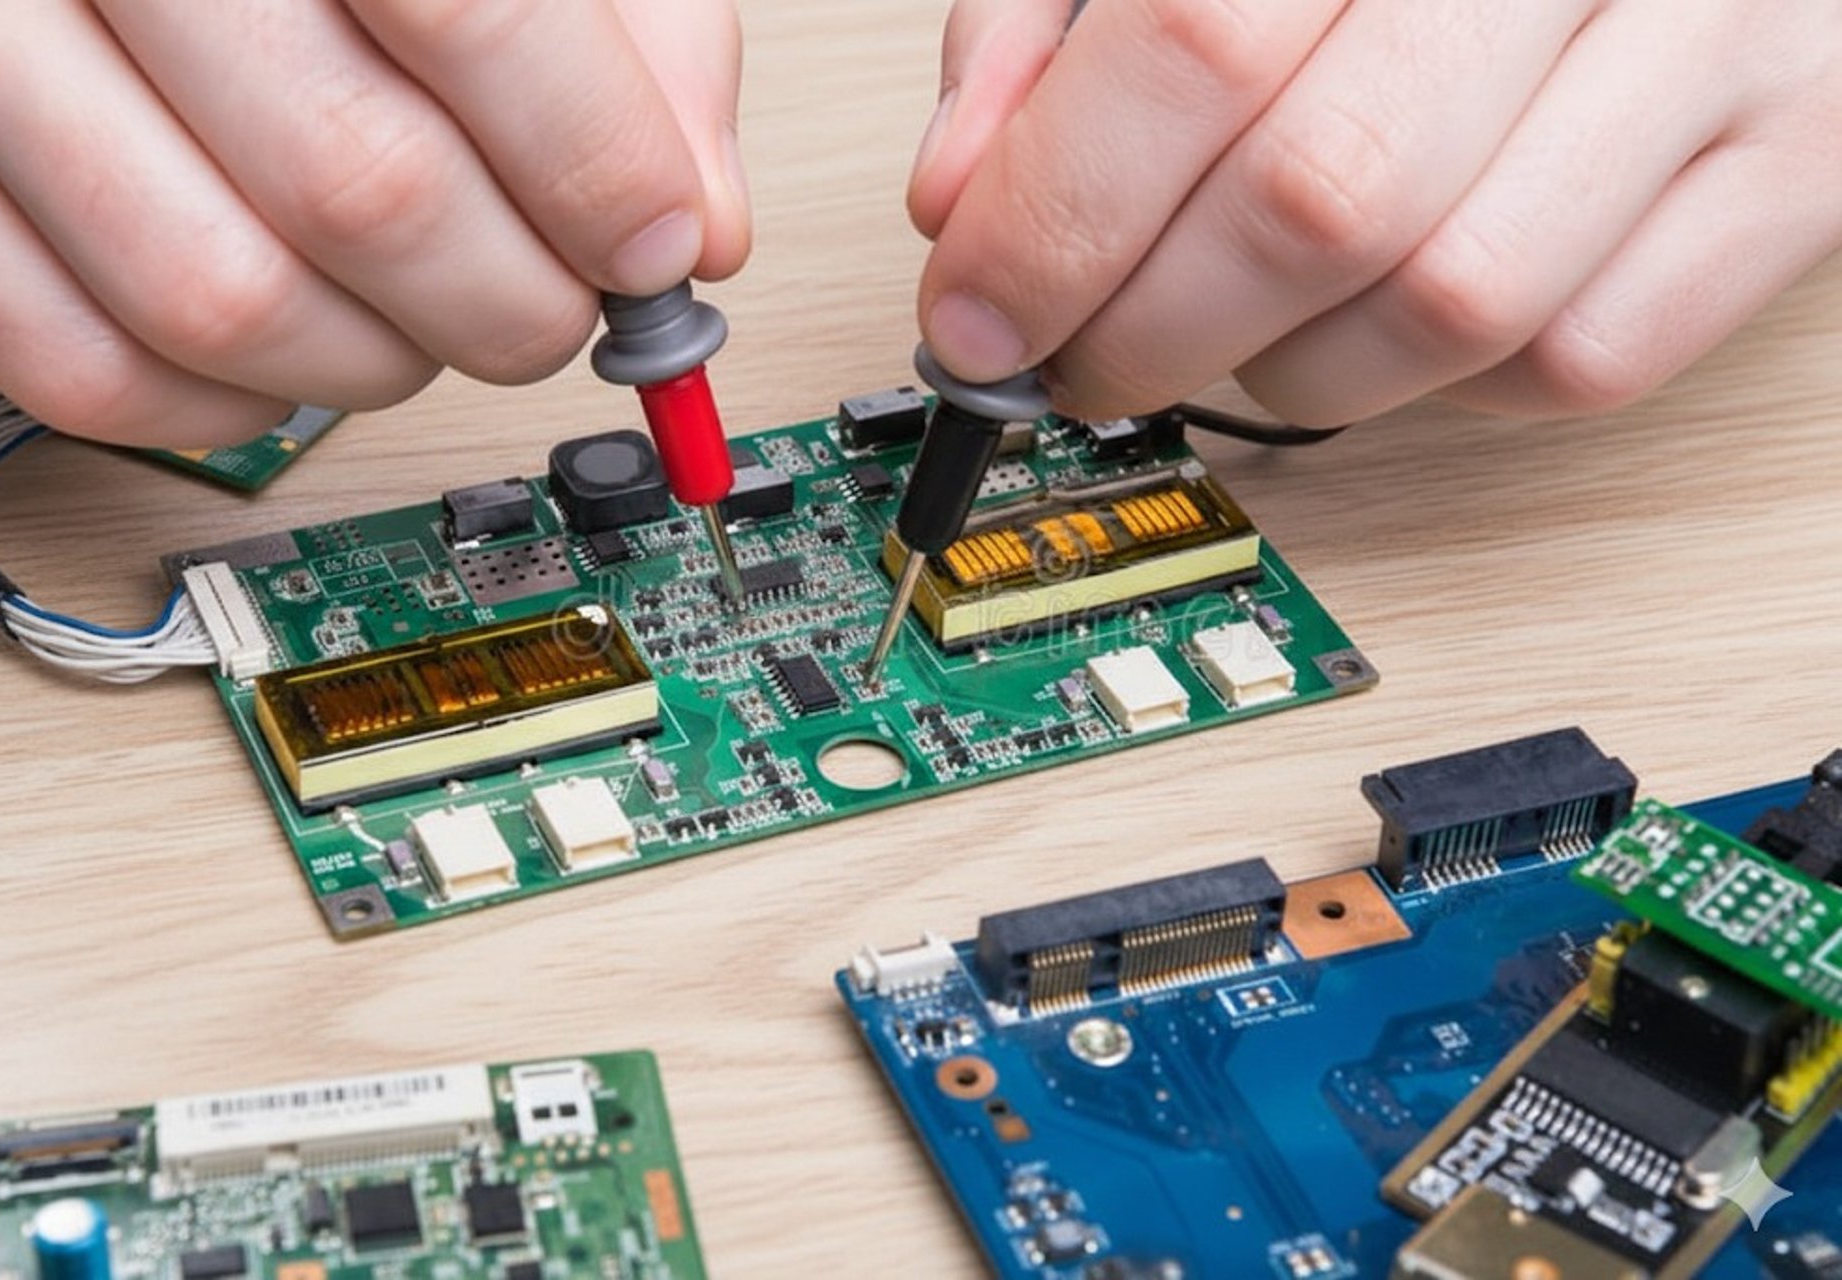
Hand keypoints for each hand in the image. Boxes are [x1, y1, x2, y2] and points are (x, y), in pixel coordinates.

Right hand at [0, 0, 748, 445]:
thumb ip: (618, 24)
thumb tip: (695, 221)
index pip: (470, 14)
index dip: (596, 163)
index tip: (654, 244)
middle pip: (357, 183)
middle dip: (511, 296)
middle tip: (555, 302)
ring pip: (221, 301)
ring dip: (380, 362)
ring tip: (430, 320)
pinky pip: (81, 368)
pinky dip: (228, 406)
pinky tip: (294, 351)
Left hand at [910, 0, 1841, 424]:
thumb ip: (1058, 29)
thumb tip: (964, 209)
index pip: (1195, 49)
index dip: (1055, 217)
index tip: (976, 318)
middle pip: (1320, 202)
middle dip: (1147, 330)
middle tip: (1078, 359)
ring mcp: (1720, 44)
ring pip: (1450, 309)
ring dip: (1285, 374)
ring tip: (1225, 339)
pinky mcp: (1794, 167)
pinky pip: (1580, 359)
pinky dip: (1446, 384)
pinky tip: (1390, 316)